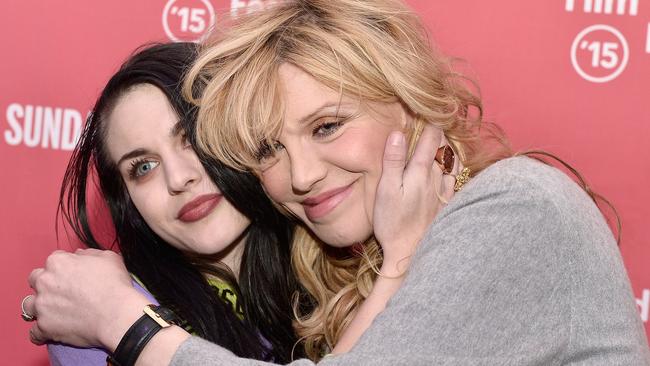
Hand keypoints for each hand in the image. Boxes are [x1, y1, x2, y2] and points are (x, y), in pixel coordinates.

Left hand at [25, 249, 148, 349]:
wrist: (116, 315)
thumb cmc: (115, 286)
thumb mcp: (109, 258)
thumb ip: (90, 254)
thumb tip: (80, 255)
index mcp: (58, 262)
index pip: (54, 260)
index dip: (65, 267)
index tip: (73, 275)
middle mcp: (45, 282)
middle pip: (35, 279)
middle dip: (46, 284)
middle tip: (63, 292)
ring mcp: (42, 306)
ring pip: (28, 305)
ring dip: (38, 307)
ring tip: (52, 312)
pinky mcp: (44, 327)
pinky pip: (34, 333)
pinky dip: (41, 333)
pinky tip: (51, 331)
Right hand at [373, 125, 455, 274]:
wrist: (409, 253)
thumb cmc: (393, 222)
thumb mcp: (386, 190)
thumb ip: (393, 161)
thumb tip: (399, 134)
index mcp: (420, 171)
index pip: (431, 138)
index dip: (430, 120)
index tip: (429, 106)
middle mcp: (436, 178)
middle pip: (444, 147)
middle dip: (441, 130)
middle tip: (439, 114)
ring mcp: (444, 191)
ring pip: (453, 161)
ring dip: (450, 146)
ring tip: (446, 135)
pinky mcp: (446, 204)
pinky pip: (456, 178)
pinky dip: (455, 165)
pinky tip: (452, 165)